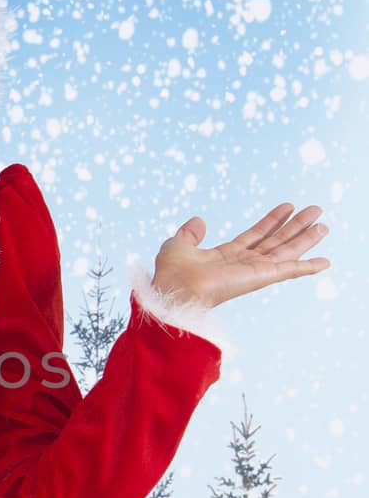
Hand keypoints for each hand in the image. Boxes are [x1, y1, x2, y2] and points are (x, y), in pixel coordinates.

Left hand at [152, 203, 330, 309]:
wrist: (175, 291)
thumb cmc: (172, 274)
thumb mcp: (178, 244)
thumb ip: (190, 233)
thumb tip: (199, 221)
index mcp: (226, 257)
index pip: (255, 235)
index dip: (272, 220)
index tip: (288, 206)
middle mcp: (243, 264)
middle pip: (276, 241)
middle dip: (295, 226)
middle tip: (315, 210)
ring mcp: (254, 271)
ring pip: (286, 251)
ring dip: (306, 238)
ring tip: (323, 224)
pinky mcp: (261, 277)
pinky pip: (289, 270)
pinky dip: (308, 266)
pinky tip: (325, 261)